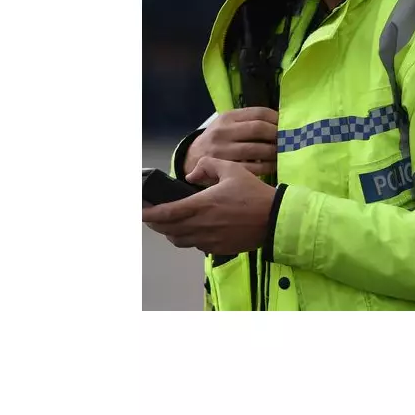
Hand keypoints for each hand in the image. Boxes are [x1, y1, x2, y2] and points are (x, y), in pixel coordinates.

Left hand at [143, 156, 277, 254]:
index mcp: (201, 205)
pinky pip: (196, 246)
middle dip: (155, 223)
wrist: (275, 218)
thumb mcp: (231, 169)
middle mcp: (201, 226)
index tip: (139, 211)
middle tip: (150, 216)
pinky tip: (193, 229)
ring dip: (170, 232)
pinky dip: (188, 238)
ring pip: (179, 240)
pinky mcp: (219, 248)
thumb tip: (191, 175)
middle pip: (168, 230)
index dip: (148, 214)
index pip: (166, 213)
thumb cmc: (254, 193)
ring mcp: (209, 240)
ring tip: (169, 223)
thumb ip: (207, 166)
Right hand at [184, 108, 278, 177]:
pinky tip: (275, 165)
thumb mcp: (226, 124)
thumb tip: (279, 121)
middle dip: (278, 134)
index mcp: (227, 117)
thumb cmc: (217, 140)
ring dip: (275, 152)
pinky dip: (268, 167)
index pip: (258, 113)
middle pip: (259, 129)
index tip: (286, 124)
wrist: (191, 160)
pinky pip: (254, 168)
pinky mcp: (226, 169)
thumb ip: (247, 121)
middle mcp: (223, 132)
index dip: (276, 118)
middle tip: (288, 139)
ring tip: (284, 152)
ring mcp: (223, 151)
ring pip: (258, 150)